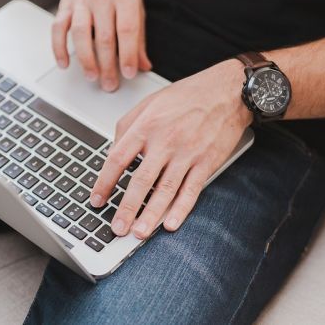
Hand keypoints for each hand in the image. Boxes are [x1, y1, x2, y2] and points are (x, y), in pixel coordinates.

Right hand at [52, 0, 151, 91]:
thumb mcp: (135, 1)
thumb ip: (139, 35)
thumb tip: (143, 64)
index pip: (127, 29)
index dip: (128, 54)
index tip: (130, 73)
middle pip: (104, 36)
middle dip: (108, 65)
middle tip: (110, 84)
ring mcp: (80, 0)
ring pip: (81, 33)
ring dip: (86, 59)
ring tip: (92, 76)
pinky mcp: (64, 4)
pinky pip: (58, 28)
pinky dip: (59, 48)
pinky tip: (65, 63)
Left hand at [89, 59, 252, 237]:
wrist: (227, 91)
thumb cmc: (187, 96)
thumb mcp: (149, 103)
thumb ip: (127, 126)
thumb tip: (113, 151)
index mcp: (146, 125)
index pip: (117, 158)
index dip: (104, 182)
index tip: (97, 199)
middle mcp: (165, 140)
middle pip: (140, 180)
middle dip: (126, 207)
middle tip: (116, 228)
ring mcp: (187, 153)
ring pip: (165, 190)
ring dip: (150, 215)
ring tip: (139, 233)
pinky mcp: (206, 162)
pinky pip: (191, 190)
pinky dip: (181, 209)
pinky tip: (170, 223)